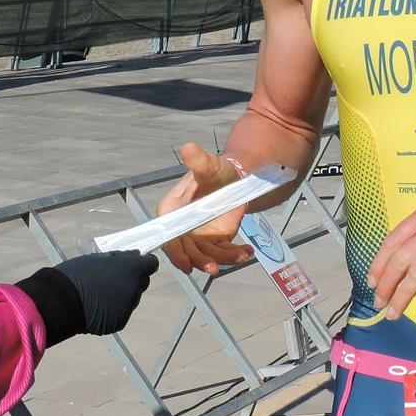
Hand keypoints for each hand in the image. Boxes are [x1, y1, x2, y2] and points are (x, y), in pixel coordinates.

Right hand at [53, 252, 157, 335]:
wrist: (61, 301)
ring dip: (121, 296)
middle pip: (141, 283)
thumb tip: (135, 254)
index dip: (143, 263)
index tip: (132, 265)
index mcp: (132, 269)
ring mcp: (128, 307)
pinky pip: (121, 313)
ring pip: (130, 299)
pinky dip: (112, 310)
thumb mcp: (98, 258)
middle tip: (110, 280)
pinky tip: (96, 308)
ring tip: (99, 295)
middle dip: (131, 280)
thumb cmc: (77, 273)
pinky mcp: (120, 322)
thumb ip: (120, 257)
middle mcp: (135, 289)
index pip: (150, 264)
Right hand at [156, 143, 254, 275]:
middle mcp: (182, 226)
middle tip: (213, 268)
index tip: (184, 263)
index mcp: (172, 209)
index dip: (174, 250)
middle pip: (186, 250)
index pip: (169, 233)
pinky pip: (222, 253)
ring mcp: (199, 237)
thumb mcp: (210, 165)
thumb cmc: (216, 171)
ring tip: (239, 256)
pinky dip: (234, 255)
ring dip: (220, 260)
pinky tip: (246, 251)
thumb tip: (188, 148)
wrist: (234, 179)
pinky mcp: (216, 241)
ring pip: (206, 255)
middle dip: (199, 261)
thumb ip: (199, 161)